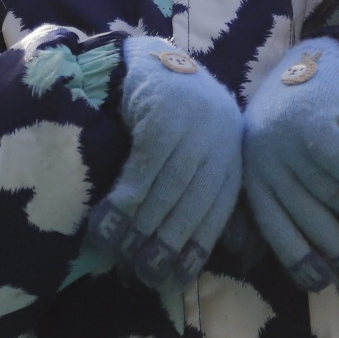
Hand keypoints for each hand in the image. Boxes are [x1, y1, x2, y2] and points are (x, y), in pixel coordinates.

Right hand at [88, 36, 243, 291]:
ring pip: (168, 188)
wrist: (150, 59)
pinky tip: (105, 220)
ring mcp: (194, 124)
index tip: (173, 278)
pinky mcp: (165, 112)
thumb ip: (203, 194)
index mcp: (233, 156)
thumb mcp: (199, 152)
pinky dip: (125, 198)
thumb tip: (209, 257)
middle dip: (167, 242)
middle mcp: (221, 140)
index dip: (195, 248)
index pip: (217, 212)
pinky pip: (145, 166)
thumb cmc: (173, 117)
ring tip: (116, 251)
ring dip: (140, 226)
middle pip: (193, 203)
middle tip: (143, 273)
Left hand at [241, 38, 338, 292]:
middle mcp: (265, 162)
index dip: (300, 262)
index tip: (323, 285)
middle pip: (308, 222)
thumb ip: (276, 200)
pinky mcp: (319, 130)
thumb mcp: (274, 160)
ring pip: (335, 201)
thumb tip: (271, 263)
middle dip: (337, 252)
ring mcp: (290, 145)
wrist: (314, 60)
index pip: (275, 231)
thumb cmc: (295, 121)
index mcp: (252, 176)